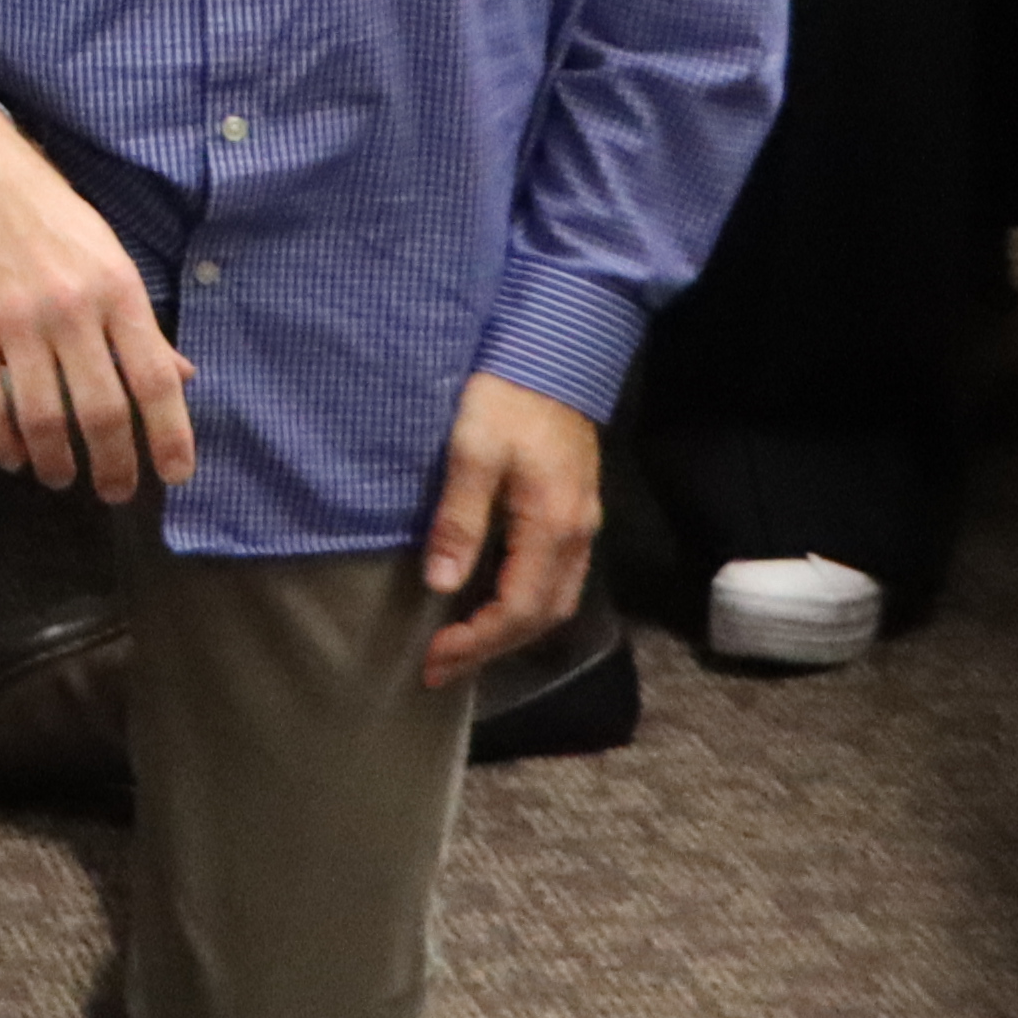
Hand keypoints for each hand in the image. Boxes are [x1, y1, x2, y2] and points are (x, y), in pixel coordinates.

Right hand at [0, 102, 197, 496]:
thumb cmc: (46, 213)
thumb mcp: (107, 256)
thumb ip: (140, 323)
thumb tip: (182, 377)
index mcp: (116, 289)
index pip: (154, 379)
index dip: (170, 436)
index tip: (176, 475)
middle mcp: (71, 308)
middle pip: (101, 410)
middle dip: (114, 464)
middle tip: (115, 491)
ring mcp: (14, 319)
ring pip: (42, 416)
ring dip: (56, 462)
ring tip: (60, 477)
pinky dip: (0, 441)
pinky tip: (12, 456)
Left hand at [415, 371, 605, 685]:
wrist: (556, 351)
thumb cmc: (506, 396)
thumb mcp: (472, 451)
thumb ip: (460, 519)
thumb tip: (442, 584)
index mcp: (552, 526)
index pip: (518, 609)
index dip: (477, 642)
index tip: (434, 659)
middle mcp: (577, 535)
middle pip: (543, 617)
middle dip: (493, 648)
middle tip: (443, 666)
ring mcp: (583, 524)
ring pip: (555, 601)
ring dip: (511, 631)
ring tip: (463, 646)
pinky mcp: (576, 510)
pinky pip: (557, 578)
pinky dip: (525, 604)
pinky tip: (493, 602)